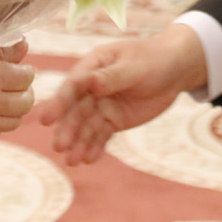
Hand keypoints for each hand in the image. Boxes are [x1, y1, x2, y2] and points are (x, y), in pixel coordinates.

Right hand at [0, 40, 33, 140]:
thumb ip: (2, 50)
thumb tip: (24, 47)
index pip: (27, 77)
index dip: (24, 71)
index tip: (16, 68)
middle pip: (26, 102)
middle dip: (24, 91)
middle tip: (13, 84)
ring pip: (15, 122)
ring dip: (13, 110)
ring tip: (3, 100)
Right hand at [36, 24, 207, 164]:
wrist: (175, 69)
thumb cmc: (153, 60)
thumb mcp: (135, 66)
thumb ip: (112, 77)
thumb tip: (90, 83)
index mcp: (93, 66)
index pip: (72, 86)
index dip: (59, 102)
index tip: (46, 120)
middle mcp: (92, 87)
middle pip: (75, 110)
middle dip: (67, 129)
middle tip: (59, 147)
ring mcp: (102, 104)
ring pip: (86, 126)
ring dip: (78, 142)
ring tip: (72, 161)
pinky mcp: (113, 119)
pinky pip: (101, 135)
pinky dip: (95, 147)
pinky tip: (88, 159)